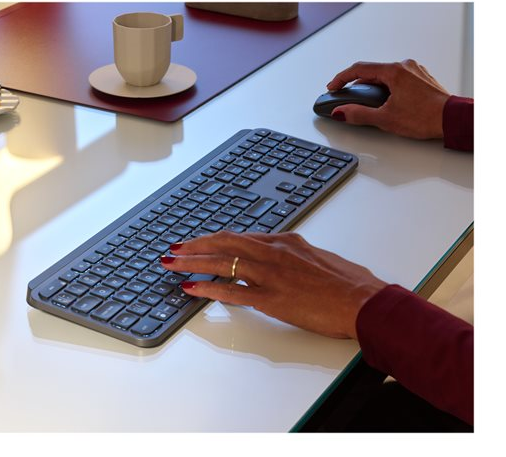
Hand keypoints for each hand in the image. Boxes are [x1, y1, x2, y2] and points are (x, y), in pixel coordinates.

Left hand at [162, 231, 387, 339]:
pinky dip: (207, 289)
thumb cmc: (349, 283)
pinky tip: (191, 289)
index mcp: (285, 242)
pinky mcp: (271, 298)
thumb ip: (295, 258)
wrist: (364, 301)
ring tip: (173, 263)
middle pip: (224, 242)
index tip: (199, 241)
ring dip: (192, 262)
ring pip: (222, 262)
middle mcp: (274, 252)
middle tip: (175, 248)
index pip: (241, 236)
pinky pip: (231, 291)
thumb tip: (283, 262)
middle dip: (195, 244)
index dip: (215, 239)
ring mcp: (270, 274)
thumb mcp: (318, 260)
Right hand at [326, 59, 449, 139]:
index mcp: (394, 71)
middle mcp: (405, 67)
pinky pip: (397, 79)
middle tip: (346, 97)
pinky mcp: (422, 80)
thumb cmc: (426, 117)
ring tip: (367, 104)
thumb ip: (358, 114)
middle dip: (356, 85)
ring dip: (372, 87)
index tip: (333, 87)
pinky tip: (386, 102)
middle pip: (372, 72)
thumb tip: (341, 112)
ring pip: (385, 76)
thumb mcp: (385, 119)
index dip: (341, 78)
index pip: (359, 69)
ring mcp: (415, 72)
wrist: (452, 120)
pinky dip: (386, 88)